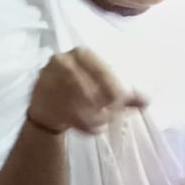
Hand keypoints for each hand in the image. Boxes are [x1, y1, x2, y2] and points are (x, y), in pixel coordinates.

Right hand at [27, 49, 146, 135]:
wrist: (49, 104)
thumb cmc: (83, 93)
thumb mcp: (105, 91)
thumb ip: (125, 95)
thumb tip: (146, 101)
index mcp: (82, 54)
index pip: (102, 71)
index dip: (114, 90)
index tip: (121, 105)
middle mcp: (62, 60)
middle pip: (87, 86)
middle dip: (102, 105)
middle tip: (111, 117)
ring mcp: (47, 77)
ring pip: (74, 100)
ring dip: (91, 117)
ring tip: (101, 124)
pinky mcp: (38, 95)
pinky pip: (62, 111)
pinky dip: (78, 123)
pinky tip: (88, 130)